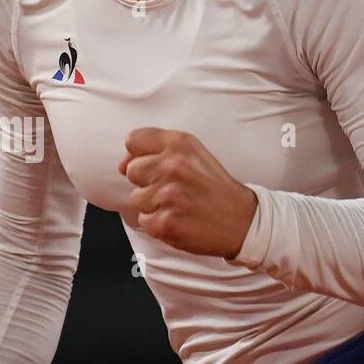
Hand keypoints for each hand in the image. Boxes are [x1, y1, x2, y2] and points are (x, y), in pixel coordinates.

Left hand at [117, 127, 257, 258]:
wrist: (242, 220)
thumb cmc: (212, 186)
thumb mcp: (192, 154)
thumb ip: (157, 150)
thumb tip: (121, 165)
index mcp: (180, 144)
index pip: (133, 140)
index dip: (137, 155)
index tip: (152, 166)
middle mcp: (173, 166)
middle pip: (131, 170)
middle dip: (147, 182)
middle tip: (174, 189)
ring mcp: (169, 195)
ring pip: (136, 198)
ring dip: (153, 205)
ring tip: (179, 205)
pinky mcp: (166, 222)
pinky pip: (144, 221)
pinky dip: (158, 224)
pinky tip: (180, 220)